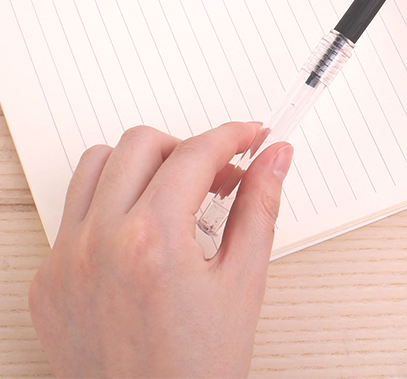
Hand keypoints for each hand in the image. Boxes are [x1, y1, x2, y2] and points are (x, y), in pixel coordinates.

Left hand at [29, 122, 292, 378]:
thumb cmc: (197, 371)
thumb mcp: (244, 283)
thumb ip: (260, 206)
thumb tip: (274, 158)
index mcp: (153, 240)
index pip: (195, 153)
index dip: (232, 135)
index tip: (250, 137)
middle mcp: (99, 242)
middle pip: (141, 144)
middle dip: (187, 147)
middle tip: (217, 175)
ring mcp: (64, 261)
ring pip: (96, 166)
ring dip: (141, 167)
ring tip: (174, 197)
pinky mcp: (47, 281)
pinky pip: (73, 213)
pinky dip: (110, 205)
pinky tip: (141, 235)